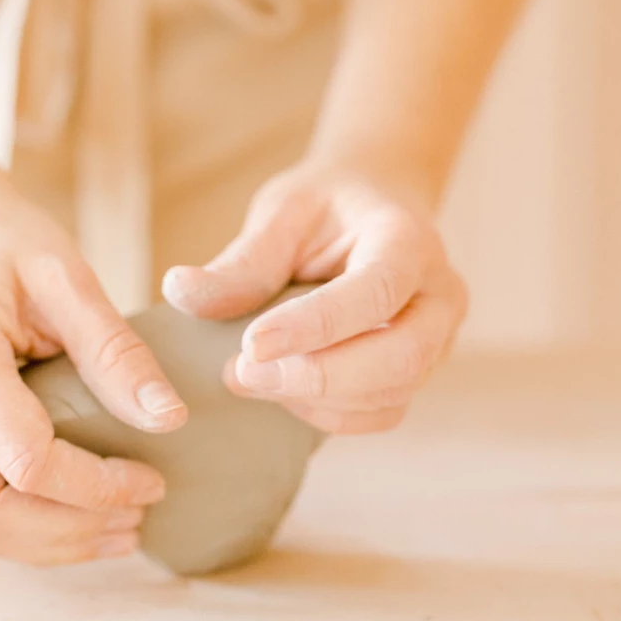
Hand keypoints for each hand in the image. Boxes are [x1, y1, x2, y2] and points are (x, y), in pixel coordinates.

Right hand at [0, 179, 186, 564]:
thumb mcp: (66, 273)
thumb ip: (115, 349)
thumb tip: (169, 420)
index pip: (27, 461)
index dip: (97, 486)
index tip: (154, 479)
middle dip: (70, 533)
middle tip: (139, 519)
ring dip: (48, 543)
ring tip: (119, 529)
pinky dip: (22, 527)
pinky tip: (76, 515)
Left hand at [163, 161, 465, 433]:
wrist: (375, 206)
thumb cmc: (328, 206)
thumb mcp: (282, 212)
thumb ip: (243, 260)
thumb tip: (181, 293)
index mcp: (408, 240)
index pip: (376, 292)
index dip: (316, 326)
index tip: (252, 344)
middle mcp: (439, 294)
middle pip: (401, 356)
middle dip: (318, 376)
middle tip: (241, 373)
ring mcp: (438, 339)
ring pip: (393, 394)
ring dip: (317, 400)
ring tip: (251, 378)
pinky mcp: (419, 371)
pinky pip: (383, 413)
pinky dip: (330, 415)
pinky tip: (284, 390)